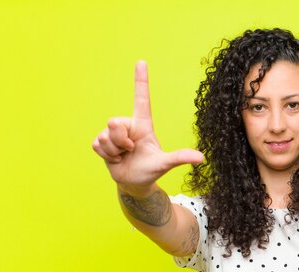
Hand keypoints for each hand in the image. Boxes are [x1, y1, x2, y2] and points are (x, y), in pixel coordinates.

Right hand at [92, 61, 203, 195]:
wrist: (134, 183)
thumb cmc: (151, 170)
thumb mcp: (165, 163)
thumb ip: (180, 158)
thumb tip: (202, 158)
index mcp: (143, 125)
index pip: (141, 99)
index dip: (141, 81)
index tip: (142, 62)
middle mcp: (128, 125)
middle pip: (114, 123)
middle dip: (120, 141)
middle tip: (130, 150)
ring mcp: (113, 134)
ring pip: (105, 136)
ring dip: (114, 151)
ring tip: (124, 156)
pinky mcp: (102, 142)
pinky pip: (97, 144)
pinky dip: (106, 155)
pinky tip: (115, 159)